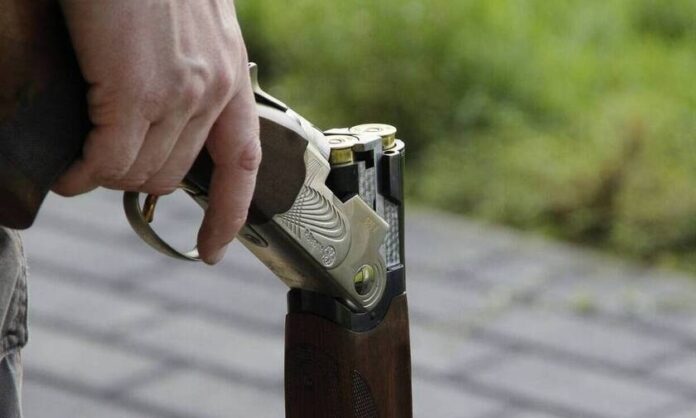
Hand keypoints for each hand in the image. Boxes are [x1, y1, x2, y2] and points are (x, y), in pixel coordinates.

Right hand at [55, 0, 260, 263]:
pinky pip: (107, 161)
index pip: (243, 162)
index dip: (231, 213)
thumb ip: (184, 70)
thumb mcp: (187, 24)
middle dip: (137, 182)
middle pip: (175, 175)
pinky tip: (68, 172)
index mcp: (230, 73)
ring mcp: (176, 93)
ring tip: (80, 168)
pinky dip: (84, 175)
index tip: (214, 250)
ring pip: (139, 173)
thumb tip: (152, 113)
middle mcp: (212, 89)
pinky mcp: (134, 90)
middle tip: (103, 169)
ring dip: (105, 179)